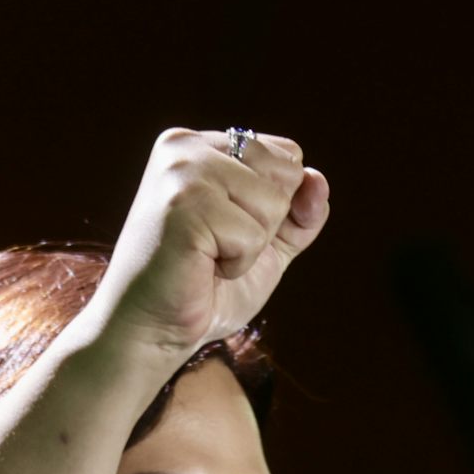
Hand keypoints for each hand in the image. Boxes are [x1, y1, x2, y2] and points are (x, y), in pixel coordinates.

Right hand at [93, 128, 329, 356]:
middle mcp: (187, 146)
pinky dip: (237, 263)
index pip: (287, 155)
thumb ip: (299, 211)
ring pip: (273, 202)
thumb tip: (318, 181)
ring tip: (208, 255)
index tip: (231, 228)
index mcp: (202, 144)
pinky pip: (252, 234)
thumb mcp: (268, 243)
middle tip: (218, 246)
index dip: (279, 204)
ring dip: (251, 245)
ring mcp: (181, 171)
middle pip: (285, 172)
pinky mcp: (183, 205)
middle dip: (267, 222)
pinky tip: (202, 265)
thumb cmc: (206, 286)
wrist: (155, 328)